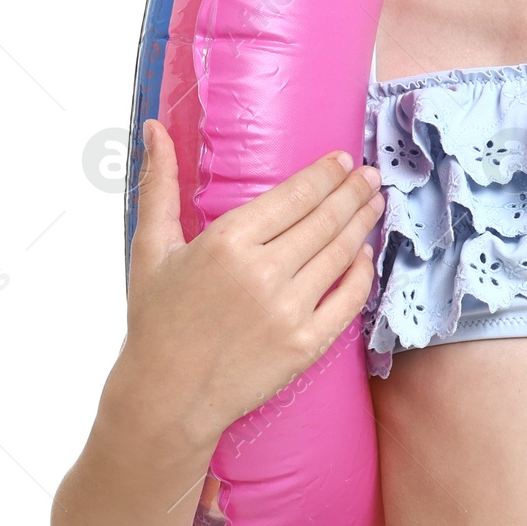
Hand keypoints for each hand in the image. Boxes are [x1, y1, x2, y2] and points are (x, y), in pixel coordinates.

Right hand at [119, 119, 383, 450]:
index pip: (295, 195)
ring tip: (376, 203)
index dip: (326, 174)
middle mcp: (263, 272)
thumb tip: (153, 127)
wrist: (165, 398)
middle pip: (326, 219)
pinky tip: (365, 255)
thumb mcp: (151, 247)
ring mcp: (288, 310)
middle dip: (355, 192)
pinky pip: (348, 300)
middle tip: (371, 175)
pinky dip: (362, 273)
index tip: (343, 160)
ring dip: (364, 224)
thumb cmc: (156, 319)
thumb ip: (159, 184)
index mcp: (227, 242)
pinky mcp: (305, 345)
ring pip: (341, 253)